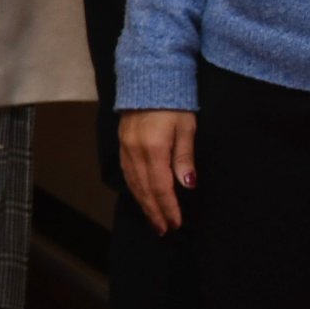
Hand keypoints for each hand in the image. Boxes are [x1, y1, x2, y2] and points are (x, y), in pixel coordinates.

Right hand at [118, 109, 194, 233]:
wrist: (149, 79)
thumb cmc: (175, 103)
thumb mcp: (186, 128)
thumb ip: (184, 157)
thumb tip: (187, 185)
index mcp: (154, 149)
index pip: (161, 186)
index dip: (169, 207)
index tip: (176, 223)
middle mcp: (136, 152)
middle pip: (145, 189)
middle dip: (155, 211)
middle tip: (165, 230)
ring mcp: (126, 148)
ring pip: (134, 183)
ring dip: (144, 203)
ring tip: (154, 219)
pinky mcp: (122, 144)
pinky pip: (127, 173)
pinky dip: (135, 189)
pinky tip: (141, 196)